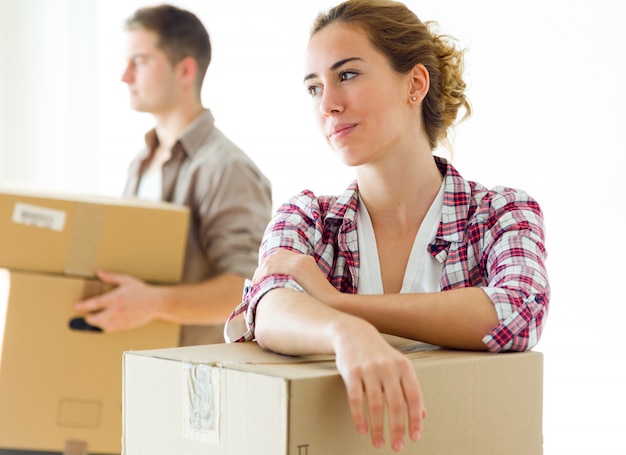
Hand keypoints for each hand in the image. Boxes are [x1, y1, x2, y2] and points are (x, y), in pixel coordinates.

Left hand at [74, 270, 161, 331]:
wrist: (155, 303)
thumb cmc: (142, 291)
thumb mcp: (126, 280)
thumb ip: (111, 277)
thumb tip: (99, 273)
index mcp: (116, 298)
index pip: (95, 303)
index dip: (84, 306)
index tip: (77, 306)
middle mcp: (117, 310)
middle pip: (96, 319)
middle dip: (88, 318)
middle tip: (86, 316)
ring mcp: (121, 320)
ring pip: (102, 325)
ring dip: (96, 323)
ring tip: (95, 320)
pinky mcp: (125, 326)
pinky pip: (110, 329)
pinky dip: (104, 328)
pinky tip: (104, 324)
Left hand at [254, 249, 338, 304]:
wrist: (333, 304)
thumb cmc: (322, 303)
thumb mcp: (308, 287)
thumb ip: (296, 282)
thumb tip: (282, 289)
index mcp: (305, 260)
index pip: (280, 255)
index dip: (268, 265)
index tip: (261, 277)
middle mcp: (301, 258)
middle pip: (273, 257)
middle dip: (261, 269)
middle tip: (254, 283)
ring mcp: (299, 261)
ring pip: (270, 262)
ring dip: (259, 274)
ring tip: (254, 286)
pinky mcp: (296, 267)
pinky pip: (271, 267)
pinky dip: (261, 276)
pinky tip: (257, 285)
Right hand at [334, 320, 425, 450]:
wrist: (354, 333)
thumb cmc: (379, 353)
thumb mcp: (399, 366)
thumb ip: (409, 389)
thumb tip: (421, 415)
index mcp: (404, 367)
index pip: (413, 397)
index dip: (414, 419)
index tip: (414, 438)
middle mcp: (388, 367)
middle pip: (395, 403)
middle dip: (397, 428)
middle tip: (397, 446)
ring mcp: (369, 369)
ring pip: (375, 404)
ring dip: (378, 427)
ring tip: (379, 442)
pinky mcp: (351, 371)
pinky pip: (355, 398)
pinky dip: (359, 417)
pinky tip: (362, 429)